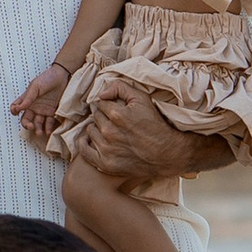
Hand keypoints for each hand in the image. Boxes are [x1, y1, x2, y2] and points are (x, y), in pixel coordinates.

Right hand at [12, 64, 68, 144]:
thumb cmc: (47, 78)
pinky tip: (48, 131)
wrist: (63, 76)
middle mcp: (34, 106)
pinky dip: (48, 128)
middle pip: (26, 119)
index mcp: (27, 100)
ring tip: (40, 133)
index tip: (16, 112)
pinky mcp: (52, 112)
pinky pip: (49, 122)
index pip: (16, 108)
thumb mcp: (35, 86)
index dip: (14, 111)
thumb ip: (28, 98)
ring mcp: (43, 110)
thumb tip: (19, 108)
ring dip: (38, 129)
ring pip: (38, 123)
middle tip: (31, 127)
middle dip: (27, 125)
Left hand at [81, 79, 236, 191]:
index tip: (115, 109)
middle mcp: (110, 132)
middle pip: (95, 117)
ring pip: (90, 131)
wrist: (167, 153)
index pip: (100, 103)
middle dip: (103, 116)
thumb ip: (119, 88)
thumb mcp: (142, 99)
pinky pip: (84, 151)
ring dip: (97, 129)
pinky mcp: (106, 164)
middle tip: (115, 121)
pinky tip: (89, 140)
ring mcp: (107, 149)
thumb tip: (101, 93)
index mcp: (117, 114)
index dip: (108, 104)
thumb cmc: (155, 125)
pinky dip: (84, 144)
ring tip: (109, 131)